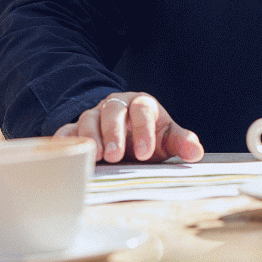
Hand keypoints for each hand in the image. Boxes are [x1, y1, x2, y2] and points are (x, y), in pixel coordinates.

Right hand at [55, 91, 203, 163]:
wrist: (126, 133)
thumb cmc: (148, 137)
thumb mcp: (166, 138)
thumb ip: (181, 143)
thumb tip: (195, 152)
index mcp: (141, 104)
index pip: (142, 110)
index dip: (143, 131)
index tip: (144, 154)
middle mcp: (116, 105)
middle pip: (112, 111)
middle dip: (113, 133)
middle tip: (115, 156)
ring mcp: (94, 115)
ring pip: (88, 118)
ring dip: (91, 137)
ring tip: (96, 157)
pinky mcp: (76, 128)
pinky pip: (67, 130)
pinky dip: (65, 140)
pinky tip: (67, 152)